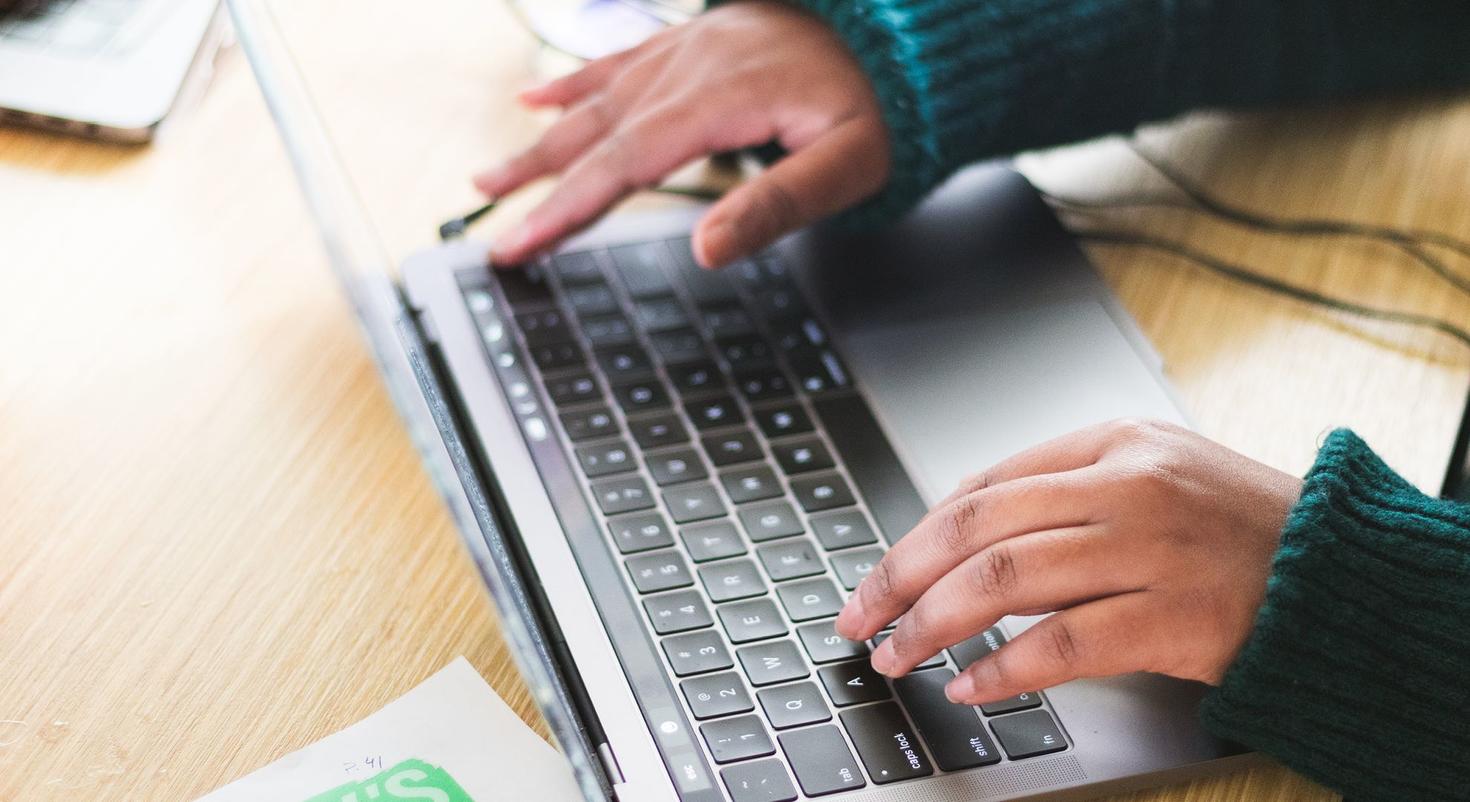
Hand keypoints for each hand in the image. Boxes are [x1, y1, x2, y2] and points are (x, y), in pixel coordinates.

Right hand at [477, 1, 887, 267]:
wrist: (905, 30)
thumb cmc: (885, 104)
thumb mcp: (850, 166)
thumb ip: (776, 205)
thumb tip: (705, 249)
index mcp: (723, 99)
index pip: (625, 163)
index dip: (566, 208)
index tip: (519, 244)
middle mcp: (694, 64)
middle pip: (598, 133)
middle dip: (537, 185)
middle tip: (488, 227)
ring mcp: (691, 46)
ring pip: (597, 98)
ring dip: (540, 140)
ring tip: (489, 175)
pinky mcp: (697, 39)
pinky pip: (619, 58)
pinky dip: (572, 83)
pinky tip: (536, 98)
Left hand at [832, 419, 1303, 703]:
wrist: (1339, 572)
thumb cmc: (1237, 527)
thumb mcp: (1152, 475)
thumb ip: (1063, 492)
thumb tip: (958, 531)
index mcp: (1113, 441)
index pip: (984, 482)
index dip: (917, 532)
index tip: (879, 574)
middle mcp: (1126, 485)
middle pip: (978, 524)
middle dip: (901, 575)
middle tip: (860, 616)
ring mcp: (1151, 548)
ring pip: (1005, 578)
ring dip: (933, 622)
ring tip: (896, 653)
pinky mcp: (1176, 616)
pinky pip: (1065, 643)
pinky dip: (1005, 667)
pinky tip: (969, 685)